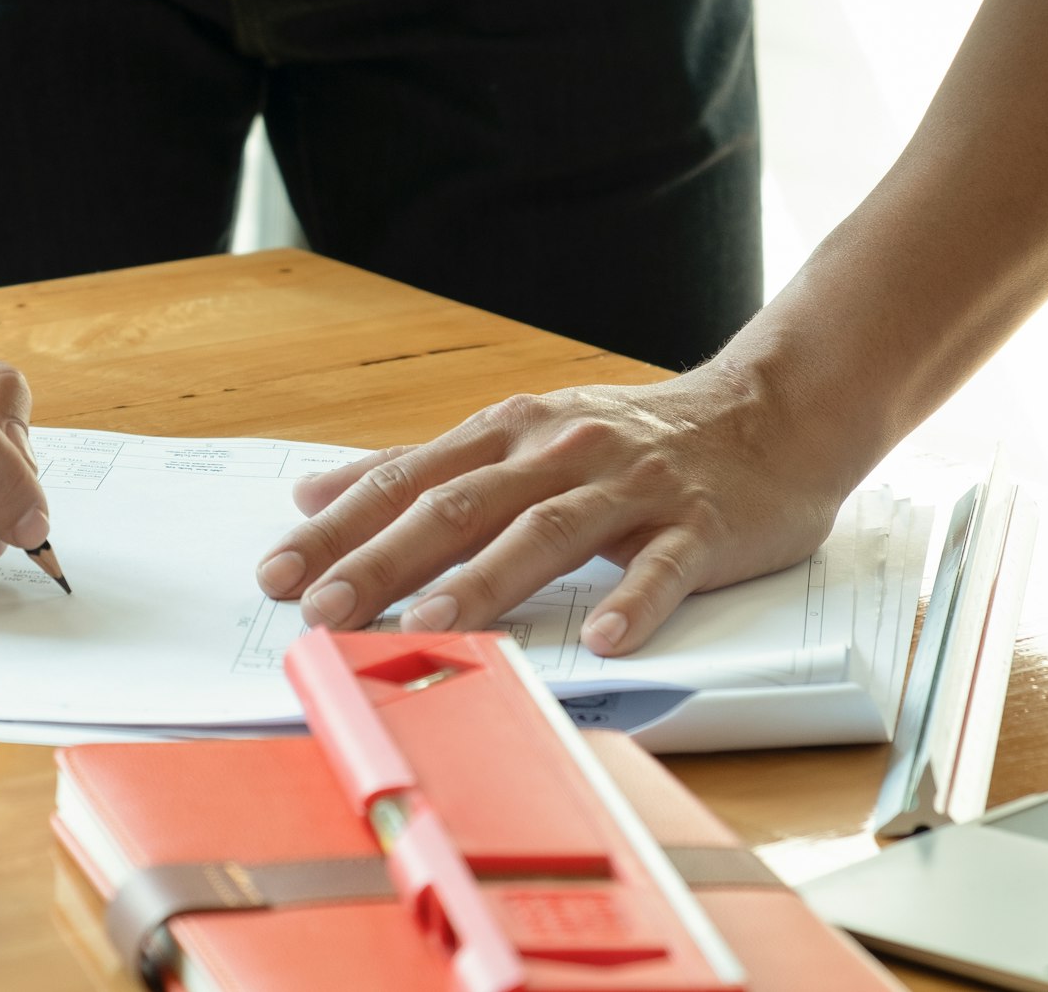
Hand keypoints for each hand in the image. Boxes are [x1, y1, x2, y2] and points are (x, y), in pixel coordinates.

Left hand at [253, 364, 857, 654]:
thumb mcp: (517, 438)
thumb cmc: (631, 438)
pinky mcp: (700, 521)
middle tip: (323, 608)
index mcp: (508, 437)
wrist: (770, 409)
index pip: (405, 484)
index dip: (338, 529)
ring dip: (488, 579)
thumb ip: (420, 468)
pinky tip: (602, 638)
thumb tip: (317, 491)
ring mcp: (631, 486)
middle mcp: (559, 453)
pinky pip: (665, 565)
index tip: (277, 572)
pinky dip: (633, 599)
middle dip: (385, 559)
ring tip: (436, 623)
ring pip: (548, 531)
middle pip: (459, 506)